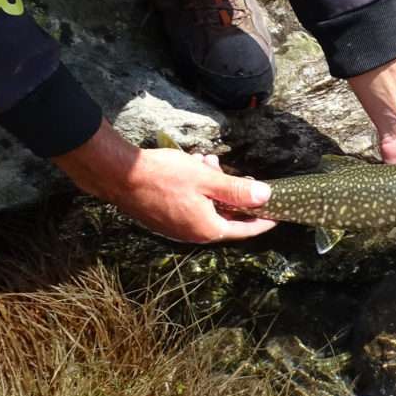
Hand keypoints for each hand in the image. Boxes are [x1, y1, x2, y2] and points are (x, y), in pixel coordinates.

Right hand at [53, 119, 275, 242]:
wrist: (119, 176)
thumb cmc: (163, 176)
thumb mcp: (206, 179)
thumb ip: (237, 190)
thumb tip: (264, 197)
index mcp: (207, 229)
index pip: (244, 229)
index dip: (262, 220)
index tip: (276, 214)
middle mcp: (192, 234)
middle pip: (224, 215)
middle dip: (231, 191)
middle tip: (229, 170)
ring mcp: (176, 228)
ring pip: (206, 206)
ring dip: (211, 185)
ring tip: (205, 161)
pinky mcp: (163, 218)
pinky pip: (190, 205)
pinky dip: (196, 188)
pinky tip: (191, 167)